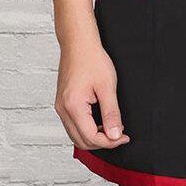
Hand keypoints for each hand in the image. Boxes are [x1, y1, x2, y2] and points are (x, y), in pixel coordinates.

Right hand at [54, 20, 129, 151]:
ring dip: (94, 138)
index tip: (124, 137)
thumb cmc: (91, 58)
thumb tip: (115, 135)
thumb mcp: (107, 87)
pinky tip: (99, 123)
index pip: (91, 137)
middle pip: (82, 142)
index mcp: (73, 106)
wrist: (78, 42)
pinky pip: (73, 127)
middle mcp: (63, 109)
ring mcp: (61, 107)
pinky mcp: (63, 104)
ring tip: (110, 128)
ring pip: (76, 136)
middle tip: (119, 134)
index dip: (110, 142)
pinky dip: (87, 130)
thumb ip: (112, 114)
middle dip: (102, 143)